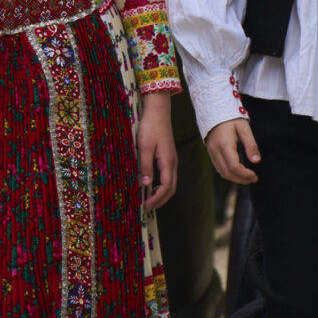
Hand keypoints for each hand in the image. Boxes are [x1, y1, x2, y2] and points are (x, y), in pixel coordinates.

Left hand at [135, 93, 177, 209]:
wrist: (158, 110)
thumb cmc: (150, 127)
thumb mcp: (144, 146)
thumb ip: (145, 166)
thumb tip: (145, 184)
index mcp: (168, 162)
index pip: (165, 188)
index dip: (156, 199)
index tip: (145, 205)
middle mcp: (173, 163)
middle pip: (170, 189)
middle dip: (160, 200)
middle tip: (146, 207)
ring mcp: (172, 160)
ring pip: (170, 183)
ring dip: (161, 193)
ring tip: (148, 199)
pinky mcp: (168, 156)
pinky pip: (168, 176)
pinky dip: (161, 185)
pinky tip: (151, 184)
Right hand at [205, 116, 260, 185]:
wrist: (214, 110)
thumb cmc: (231, 118)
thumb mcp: (244, 128)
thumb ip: (251, 145)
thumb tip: (256, 161)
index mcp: (224, 144)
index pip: (234, 166)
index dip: (245, 174)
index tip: (255, 175)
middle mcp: (215, 150)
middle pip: (227, 173)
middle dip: (241, 179)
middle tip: (253, 179)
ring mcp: (211, 152)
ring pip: (222, 172)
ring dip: (235, 178)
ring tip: (247, 178)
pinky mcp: (210, 153)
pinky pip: (219, 168)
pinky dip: (229, 174)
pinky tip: (238, 172)